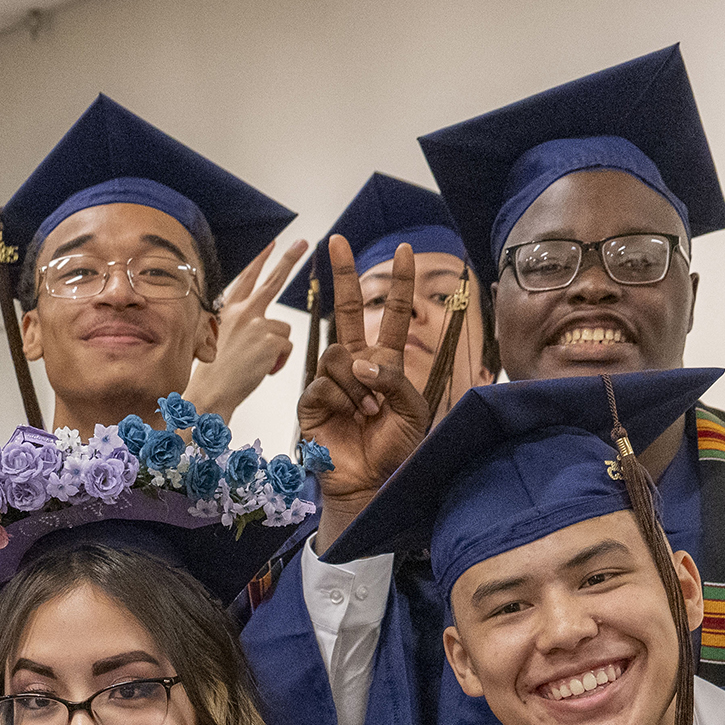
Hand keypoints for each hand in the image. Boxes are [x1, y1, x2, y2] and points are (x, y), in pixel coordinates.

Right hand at [184, 238, 310, 424]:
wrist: (211, 392)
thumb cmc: (215, 373)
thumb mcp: (221, 338)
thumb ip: (240, 325)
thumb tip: (261, 325)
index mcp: (230, 310)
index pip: (248, 277)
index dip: (261, 259)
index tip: (273, 243)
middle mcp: (243, 311)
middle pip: (273, 280)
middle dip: (289, 258)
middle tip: (303, 242)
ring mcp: (257, 323)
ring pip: (284, 330)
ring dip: (277, 347)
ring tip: (256, 363)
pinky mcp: (270, 339)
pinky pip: (286, 347)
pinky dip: (278, 361)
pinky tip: (261, 369)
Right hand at [296, 237, 430, 551]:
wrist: (369, 483)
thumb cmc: (394, 450)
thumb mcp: (412, 410)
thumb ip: (393, 378)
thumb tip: (361, 361)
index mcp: (385, 364)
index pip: (392, 315)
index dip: (399, 285)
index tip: (406, 252)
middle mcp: (357, 366)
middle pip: (347, 312)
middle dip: (343, 275)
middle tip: (337, 241)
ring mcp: (332, 381)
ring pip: (339, 354)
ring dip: (359, 382)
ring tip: (369, 410)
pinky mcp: (312, 400)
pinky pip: (325, 382)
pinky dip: (343, 398)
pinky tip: (349, 417)